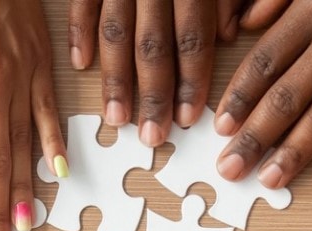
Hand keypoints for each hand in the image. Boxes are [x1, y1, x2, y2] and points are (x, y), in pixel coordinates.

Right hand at [67, 0, 242, 140]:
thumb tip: (232, 34)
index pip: (193, 37)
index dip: (192, 81)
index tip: (190, 119)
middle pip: (152, 44)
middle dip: (152, 94)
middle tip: (151, 136)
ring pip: (116, 32)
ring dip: (116, 80)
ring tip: (117, 119)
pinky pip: (82, 2)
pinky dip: (79, 32)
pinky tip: (82, 65)